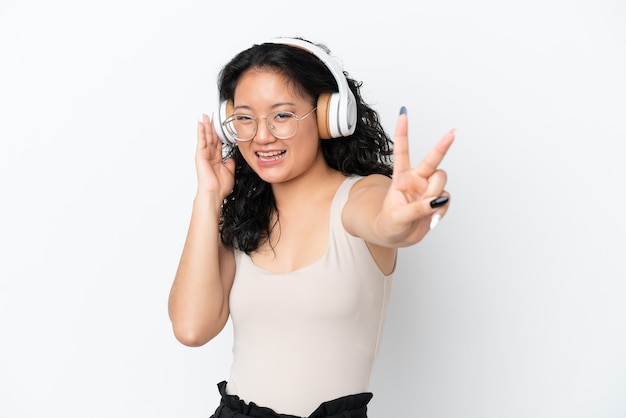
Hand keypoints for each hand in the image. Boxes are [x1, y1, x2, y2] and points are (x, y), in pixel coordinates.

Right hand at [195, 114, 234, 198]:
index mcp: (216, 159)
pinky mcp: (200, 154)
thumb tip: (232, 158)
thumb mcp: (229, 172)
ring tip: (205, 115)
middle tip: (211, 115)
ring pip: (205, 136)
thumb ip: (230, 164)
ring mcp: (204, 154)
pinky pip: (201, 140)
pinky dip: (200, 131)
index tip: (219, 125)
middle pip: (211, 137)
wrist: (214, 192)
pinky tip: (200, 123)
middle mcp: (209, 155)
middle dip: (211, 126)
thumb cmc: (220, 186)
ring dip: (205, 125)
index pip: (217, 142)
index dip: (218, 133)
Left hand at [382, 108, 454, 243]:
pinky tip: (432, 216)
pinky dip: (440, 209)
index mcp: (401, 178)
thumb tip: (435, 202)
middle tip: (453, 133)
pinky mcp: (437, 201)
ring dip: (436, 193)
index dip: (403, 133)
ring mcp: (428, 189)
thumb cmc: (389, 223)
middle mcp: (416, 179)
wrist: (395, 236)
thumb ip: (416, 209)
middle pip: (432, 159)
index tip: (403, 114)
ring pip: (441, 180)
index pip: (402, 152)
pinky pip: (446, 200)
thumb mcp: (397, 217)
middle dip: (443, 145)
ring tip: (426, 207)